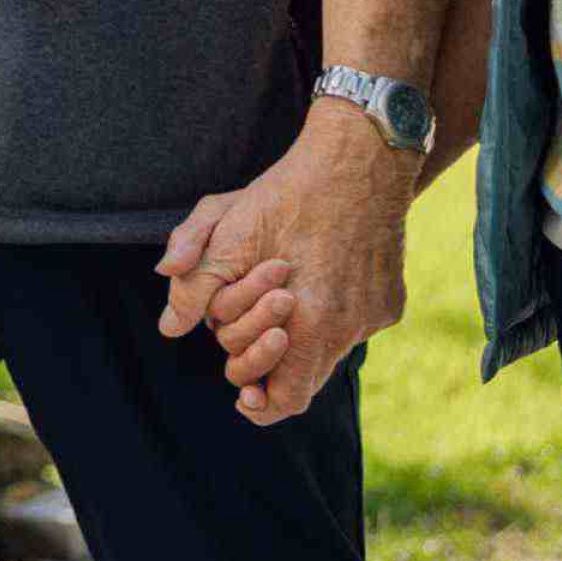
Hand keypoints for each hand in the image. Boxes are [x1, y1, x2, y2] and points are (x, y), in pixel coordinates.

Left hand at [155, 111, 414, 424]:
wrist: (359, 158)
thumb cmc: (285, 191)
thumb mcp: (226, 228)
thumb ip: (195, 282)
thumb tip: (170, 328)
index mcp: (311, 319)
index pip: (286, 399)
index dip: (260, 402)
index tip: (243, 394)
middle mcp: (351, 327)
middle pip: (304, 378)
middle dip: (269, 356)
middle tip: (253, 328)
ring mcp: (375, 316)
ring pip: (328, 349)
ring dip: (301, 331)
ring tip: (282, 286)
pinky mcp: (391, 302)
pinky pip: (353, 324)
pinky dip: (330, 310)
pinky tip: (318, 269)